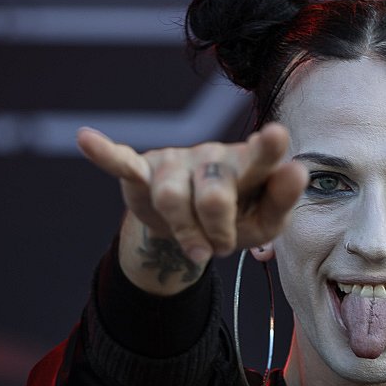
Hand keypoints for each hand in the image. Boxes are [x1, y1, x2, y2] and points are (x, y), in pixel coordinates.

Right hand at [76, 122, 307, 293]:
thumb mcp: (264, 224)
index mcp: (249, 166)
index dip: (267, 149)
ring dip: (187, 234)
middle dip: (218, 233)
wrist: (191, 232)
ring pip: (173, 200)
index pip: (262, 157)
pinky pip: (122, 162)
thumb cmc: (236, 219)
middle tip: (222, 249)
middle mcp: (213, 156)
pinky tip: (87, 139)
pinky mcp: (142, 171)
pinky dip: (105, 153)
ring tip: (198, 247)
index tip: (276, 136)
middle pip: (214, 196)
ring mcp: (176, 161)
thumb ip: (282, 201)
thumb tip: (297, 169)